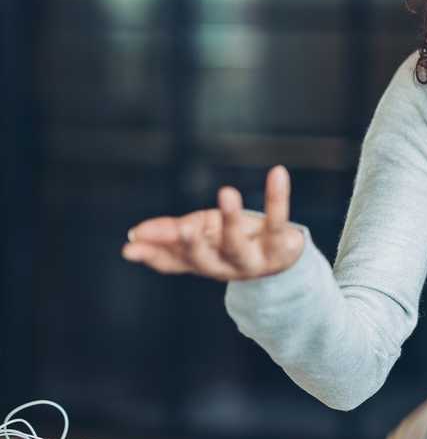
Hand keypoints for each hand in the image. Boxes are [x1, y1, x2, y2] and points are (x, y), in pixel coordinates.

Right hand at [121, 165, 303, 281]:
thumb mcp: (201, 234)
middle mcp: (226, 266)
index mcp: (203, 263)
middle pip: (205, 259)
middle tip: (183, 228)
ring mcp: (254, 259)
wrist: (283, 257)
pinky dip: (277, 197)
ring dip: (232, 219)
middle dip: (193, 245)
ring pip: (239, 243)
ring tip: (226, 192)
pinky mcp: (281, 246)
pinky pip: (278, 220)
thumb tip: (135, 234)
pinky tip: (277, 173)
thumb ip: (170, 233)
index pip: (174, 261)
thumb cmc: (233, 240)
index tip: (130, 246)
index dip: (153, 255)